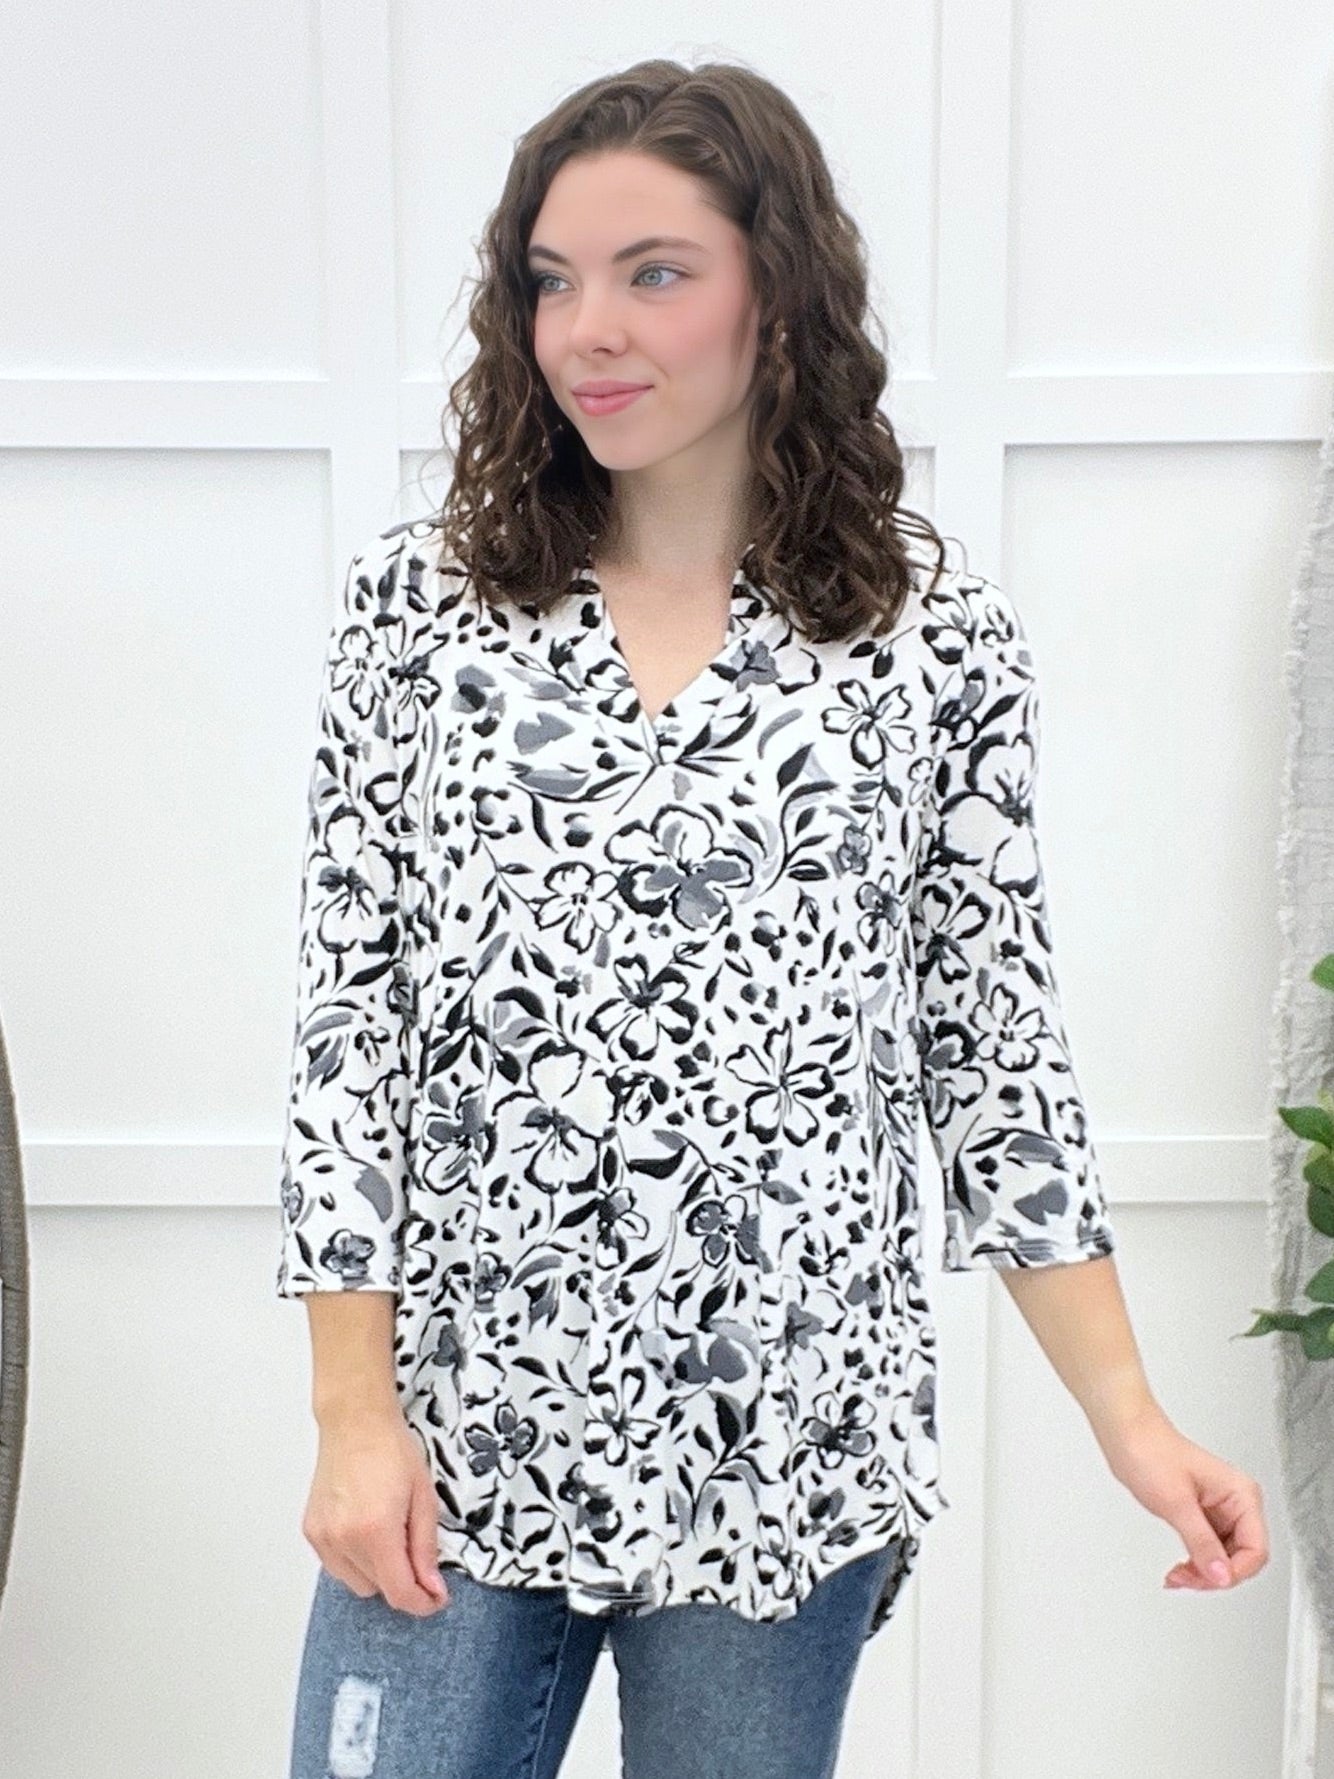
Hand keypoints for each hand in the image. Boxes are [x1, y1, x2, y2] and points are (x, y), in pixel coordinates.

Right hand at [303, 1407, 451, 1615]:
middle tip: (413, 1546)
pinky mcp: (311, 1532)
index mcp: (376, 1530)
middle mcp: (344, 1539)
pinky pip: (337, 1567)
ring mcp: (323, 1538)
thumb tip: (433, 1589)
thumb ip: (427, 1549)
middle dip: (402, 1578)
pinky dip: (355, 1560)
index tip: (436, 1598)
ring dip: (377, 1572)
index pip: (399, 1592)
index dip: (422, 1603)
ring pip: (356, 1583)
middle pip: (379, 1590)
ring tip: (388, 1532)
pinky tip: (365, 1530)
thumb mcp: (424, 1498)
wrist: (355, 1422)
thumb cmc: (392, 1451)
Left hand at [1100, 1406, 1268, 1590]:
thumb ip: (1201, 1542)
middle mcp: (1236, 1502)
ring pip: (1225, 1558)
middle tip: (1186, 1579)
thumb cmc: (1150, 1451)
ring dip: (1203, 1573)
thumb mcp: (1176, 1503)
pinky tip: (1180, 1568)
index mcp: (1241, 1494)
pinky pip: (1209, 1548)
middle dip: (1214, 1575)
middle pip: (1242, 1558)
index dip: (1234, 1571)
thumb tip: (1221, 1575)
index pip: (1256, 1550)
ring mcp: (1219, 1509)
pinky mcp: (1202, 1513)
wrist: (1126, 1435)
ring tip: (1178, 1575)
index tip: (1209, 1578)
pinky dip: (1195, 1562)